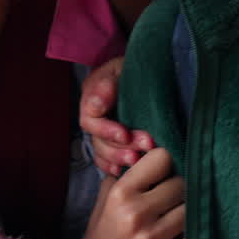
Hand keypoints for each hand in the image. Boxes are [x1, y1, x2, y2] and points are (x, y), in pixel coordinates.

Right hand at [62, 147, 185, 238]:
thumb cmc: (101, 235)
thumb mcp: (105, 199)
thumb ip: (125, 176)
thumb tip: (149, 153)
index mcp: (121, 193)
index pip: (162, 158)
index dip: (166, 166)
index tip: (163, 175)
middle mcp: (135, 214)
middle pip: (181, 184)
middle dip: (178, 191)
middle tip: (171, 202)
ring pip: (191, 211)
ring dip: (186, 214)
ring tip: (175, 221)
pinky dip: (191, 238)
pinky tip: (181, 238)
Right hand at [80, 57, 155, 174]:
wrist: (148, 72)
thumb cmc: (135, 68)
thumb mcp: (122, 67)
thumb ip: (107, 84)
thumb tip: (96, 106)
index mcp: (93, 96)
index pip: (90, 119)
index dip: (106, 130)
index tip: (124, 134)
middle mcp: (95, 116)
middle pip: (98, 139)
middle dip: (120, 146)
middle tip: (146, 145)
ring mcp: (103, 130)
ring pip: (103, 152)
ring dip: (120, 158)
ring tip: (139, 160)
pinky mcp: (114, 141)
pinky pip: (106, 160)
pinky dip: (113, 167)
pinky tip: (124, 170)